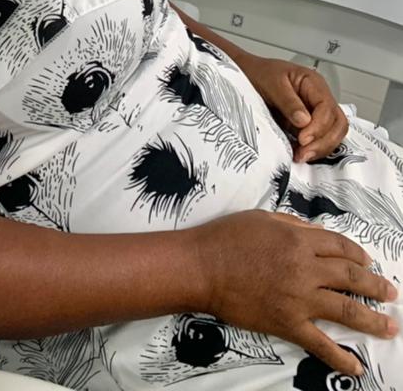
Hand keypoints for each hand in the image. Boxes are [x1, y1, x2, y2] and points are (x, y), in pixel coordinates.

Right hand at [195, 210, 397, 376]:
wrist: (202, 268)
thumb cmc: (227, 238)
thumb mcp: (262, 219)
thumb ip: (293, 226)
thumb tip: (317, 234)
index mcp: (300, 241)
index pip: (341, 247)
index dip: (359, 254)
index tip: (368, 262)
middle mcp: (307, 269)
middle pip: (352, 276)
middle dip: (376, 285)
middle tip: (391, 292)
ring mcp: (300, 299)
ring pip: (346, 310)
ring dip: (373, 319)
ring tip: (390, 326)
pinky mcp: (289, 324)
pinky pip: (321, 344)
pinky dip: (340, 358)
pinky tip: (356, 367)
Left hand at [242, 57, 347, 161]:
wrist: (245, 74)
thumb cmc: (258, 73)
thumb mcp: (270, 82)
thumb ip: (288, 102)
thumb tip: (305, 121)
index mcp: (313, 83)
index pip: (327, 108)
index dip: (319, 126)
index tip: (303, 139)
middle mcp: (318, 98)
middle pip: (337, 123)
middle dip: (323, 141)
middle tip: (304, 153)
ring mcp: (315, 112)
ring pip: (333, 134)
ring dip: (320, 148)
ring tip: (300, 155)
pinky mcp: (307, 124)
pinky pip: (319, 139)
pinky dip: (313, 149)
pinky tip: (299, 153)